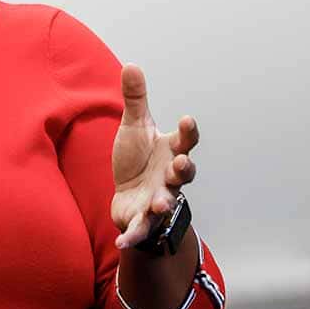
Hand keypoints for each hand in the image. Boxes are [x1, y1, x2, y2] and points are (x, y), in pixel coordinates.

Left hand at [111, 64, 199, 250]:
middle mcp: (169, 177)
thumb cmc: (136, 159)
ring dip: (165, 203)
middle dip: (183, 169)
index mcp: (170, 152)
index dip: (187, 132)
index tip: (185, 120)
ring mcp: (159, 199)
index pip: (185, 141)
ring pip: (167, 202)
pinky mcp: (143, 220)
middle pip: (184, 174)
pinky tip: (122, 244)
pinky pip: (140, 230)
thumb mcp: (134, 126)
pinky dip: (133, 237)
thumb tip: (132, 65)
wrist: (127, 195)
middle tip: (180, 164)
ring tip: (161, 204)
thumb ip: (135, 100)